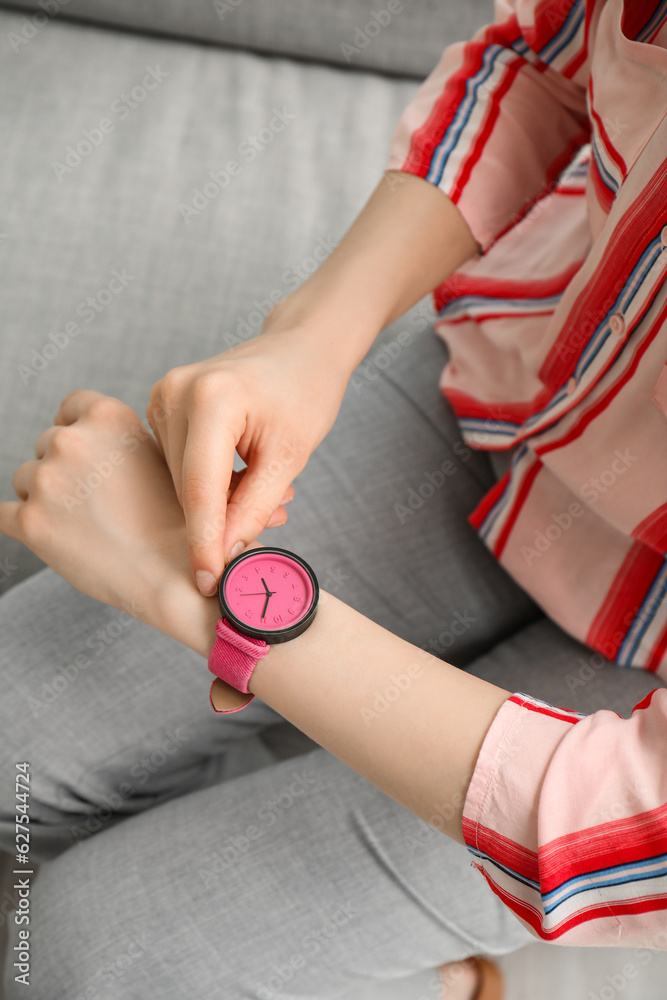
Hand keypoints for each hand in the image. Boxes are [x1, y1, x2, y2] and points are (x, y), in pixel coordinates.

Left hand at [0, 391, 201, 631]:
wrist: (174, 574)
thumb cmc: (174, 522)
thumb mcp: (159, 458)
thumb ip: (119, 440)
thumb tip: (91, 441)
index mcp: (108, 417)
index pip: (71, 406)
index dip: (75, 428)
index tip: (84, 453)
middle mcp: (72, 440)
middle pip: (46, 444)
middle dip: (64, 469)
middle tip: (96, 503)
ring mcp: (47, 481)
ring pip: (25, 480)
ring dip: (44, 498)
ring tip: (86, 525)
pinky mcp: (29, 522)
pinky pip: (4, 515)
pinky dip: (25, 526)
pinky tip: (55, 538)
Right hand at [146, 321, 348, 596]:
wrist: (300, 347)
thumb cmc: (305, 393)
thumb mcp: (290, 456)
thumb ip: (253, 509)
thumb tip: (224, 557)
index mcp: (212, 399)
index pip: (201, 488)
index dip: (204, 542)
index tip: (208, 583)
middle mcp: (176, 392)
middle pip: (188, 487)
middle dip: (223, 519)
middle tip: (273, 519)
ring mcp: (163, 395)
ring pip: (182, 480)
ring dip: (222, 500)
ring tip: (268, 487)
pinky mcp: (161, 404)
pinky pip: (179, 462)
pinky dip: (212, 480)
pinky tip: (246, 473)